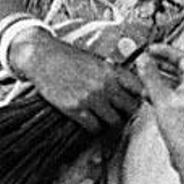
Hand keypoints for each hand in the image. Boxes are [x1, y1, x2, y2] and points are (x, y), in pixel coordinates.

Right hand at [13, 34, 142, 131]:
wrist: (42, 57)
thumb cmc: (68, 57)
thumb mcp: (96, 60)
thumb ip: (113, 73)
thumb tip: (129, 86)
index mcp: (112, 70)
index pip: (139, 89)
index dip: (140, 97)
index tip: (136, 100)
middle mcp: (104, 85)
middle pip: (130, 108)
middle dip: (128, 112)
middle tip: (122, 113)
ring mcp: (90, 98)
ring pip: (114, 121)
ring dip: (111, 122)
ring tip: (105, 118)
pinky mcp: (75, 109)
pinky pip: (94, 127)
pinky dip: (94, 126)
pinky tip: (90, 120)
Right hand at [135, 43, 183, 162]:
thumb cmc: (183, 130)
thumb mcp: (161, 97)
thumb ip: (151, 76)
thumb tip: (144, 60)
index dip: (167, 51)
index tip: (152, 50)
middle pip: (182, 69)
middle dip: (163, 63)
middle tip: (148, 60)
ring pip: (177, 84)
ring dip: (161, 79)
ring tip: (146, 77)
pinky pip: (175, 97)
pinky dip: (162, 93)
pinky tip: (151, 98)